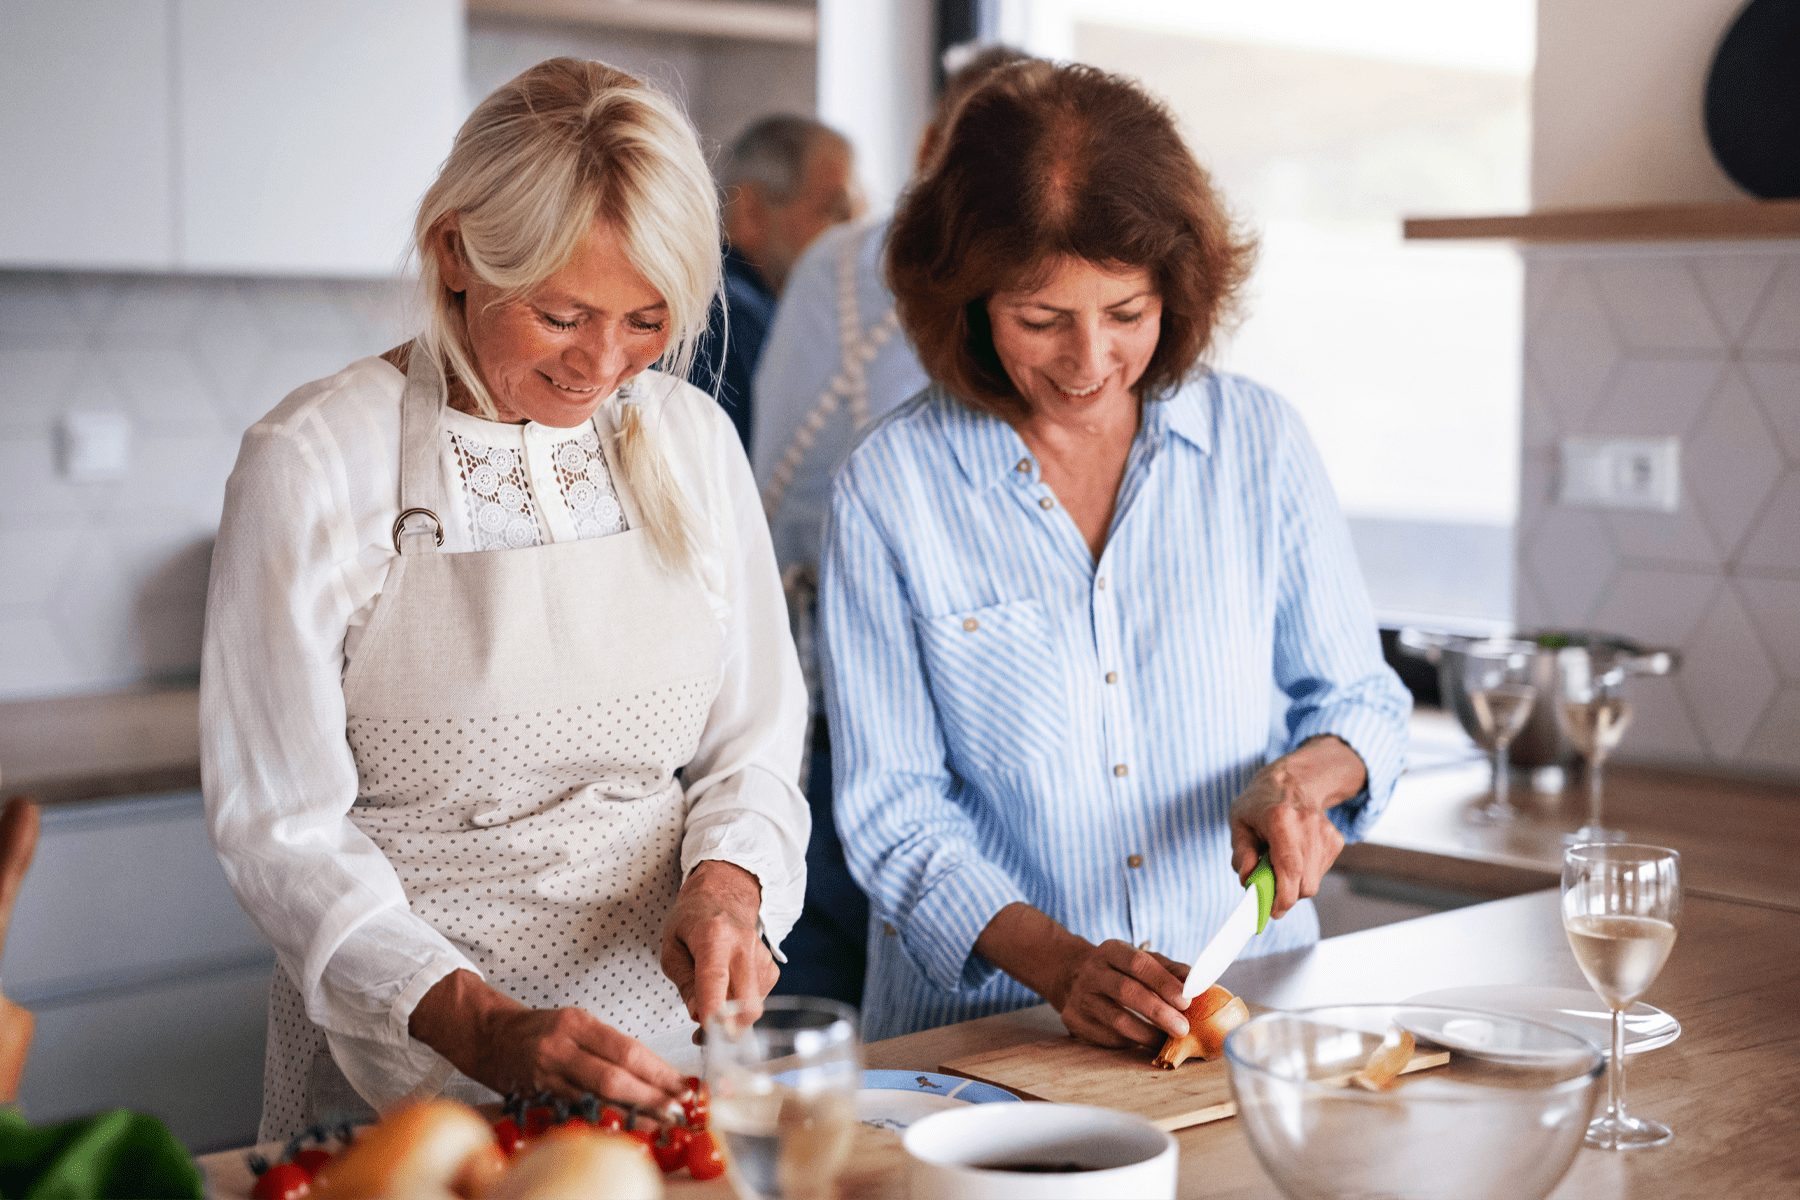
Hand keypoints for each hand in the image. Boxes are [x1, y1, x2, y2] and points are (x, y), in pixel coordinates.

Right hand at [409, 970, 683, 1107]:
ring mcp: (546, 1073)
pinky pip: (573, 1111)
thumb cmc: (540, 1030)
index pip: (628, 1049)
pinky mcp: (535, 1095)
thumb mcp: (576, 1023)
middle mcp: (562, 1046)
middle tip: (679, 1111)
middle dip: (652, 1096)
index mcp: (579, 1023)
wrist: (489, 1035)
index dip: (659, 1071)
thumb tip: (655, 1073)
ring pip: (596, 1097)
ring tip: (660, 1124)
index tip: (684, 1085)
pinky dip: (601, 1121)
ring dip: (632, 1114)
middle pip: (616, 1076)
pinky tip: (621, 1130)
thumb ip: (609, 1046)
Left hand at [661, 860, 777, 1026]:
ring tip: (710, 1004)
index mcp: (713, 935)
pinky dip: (739, 1005)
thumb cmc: (692, 920)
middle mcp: (744, 945)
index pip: (715, 978)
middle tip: (703, 1036)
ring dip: (730, 1018)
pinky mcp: (771, 969)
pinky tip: (727, 988)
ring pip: (751, 1007)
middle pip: (746, 1002)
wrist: (725, 894)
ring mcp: (762, 957)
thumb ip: (684, 984)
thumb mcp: (672, 948)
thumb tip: (698, 1016)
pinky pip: (755, 1001)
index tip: (707, 1031)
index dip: (712, 1008)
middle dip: (727, 1029)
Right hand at [1046, 939, 1191, 1048]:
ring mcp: (1080, 996)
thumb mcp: (1142, 961)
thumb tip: (1201, 986)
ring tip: (1166, 1041)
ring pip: (1116, 1020)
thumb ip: (1171, 971)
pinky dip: (1130, 1043)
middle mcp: (1092, 971)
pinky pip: (1106, 1037)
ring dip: (1147, 1034)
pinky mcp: (1073, 1020)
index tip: (1186, 1001)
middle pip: (1127, 991)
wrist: (1072, 976)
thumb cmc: (1120, 971)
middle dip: (1158, 1012)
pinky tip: (1144, 1043)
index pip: (1138, 963)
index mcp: (1111, 950)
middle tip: (1183, 1028)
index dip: (1163, 982)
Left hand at [1229, 737, 1364, 917]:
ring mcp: (1326, 834)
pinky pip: (1319, 874)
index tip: (1271, 912)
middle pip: (1305, 884)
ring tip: (1278, 861)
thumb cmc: (1260, 803)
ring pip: (1313, 882)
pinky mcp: (1337, 841)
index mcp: (1280, 818)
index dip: (1282, 897)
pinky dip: (1304, 873)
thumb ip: (1241, 853)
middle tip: (1266, 888)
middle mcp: (1308, 826)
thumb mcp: (1239, 822)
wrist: (1293, 781)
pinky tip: (1294, 854)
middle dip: (1285, 895)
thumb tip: (1248, 881)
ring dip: (1293, 884)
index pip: (1289, 868)